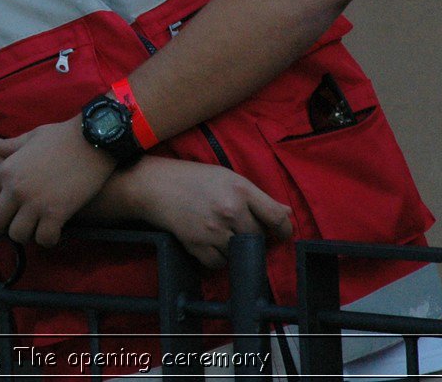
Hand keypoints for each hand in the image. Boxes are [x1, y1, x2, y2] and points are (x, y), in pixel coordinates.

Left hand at [0, 119, 114, 246]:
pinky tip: (55, 232)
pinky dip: (49, 239)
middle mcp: (16, 189)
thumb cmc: (63, 136)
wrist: (93, 140)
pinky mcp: (56, 213)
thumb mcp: (32, 137)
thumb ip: (11, 145)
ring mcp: (35, 202)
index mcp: (7, 169)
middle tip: (15, 225)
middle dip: (2, 227)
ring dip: (26, 235)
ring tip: (36, 228)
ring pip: (16, 235)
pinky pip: (43, 239)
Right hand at [126, 157, 292, 268]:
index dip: (284, 230)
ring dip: (234, 248)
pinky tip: (209, 242)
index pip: (276, 217)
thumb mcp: (228, 178)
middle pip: (258, 238)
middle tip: (241, 228)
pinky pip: (219, 263)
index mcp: (241, 190)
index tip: (281, 233)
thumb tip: (286, 213)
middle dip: (254, 236)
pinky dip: (217, 257)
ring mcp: (213, 230)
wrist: (155, 186)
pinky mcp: (198, 245)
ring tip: (221, 232)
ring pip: (239, 253)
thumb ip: (258, 197)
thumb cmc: (193, 178)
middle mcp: (230, 210)